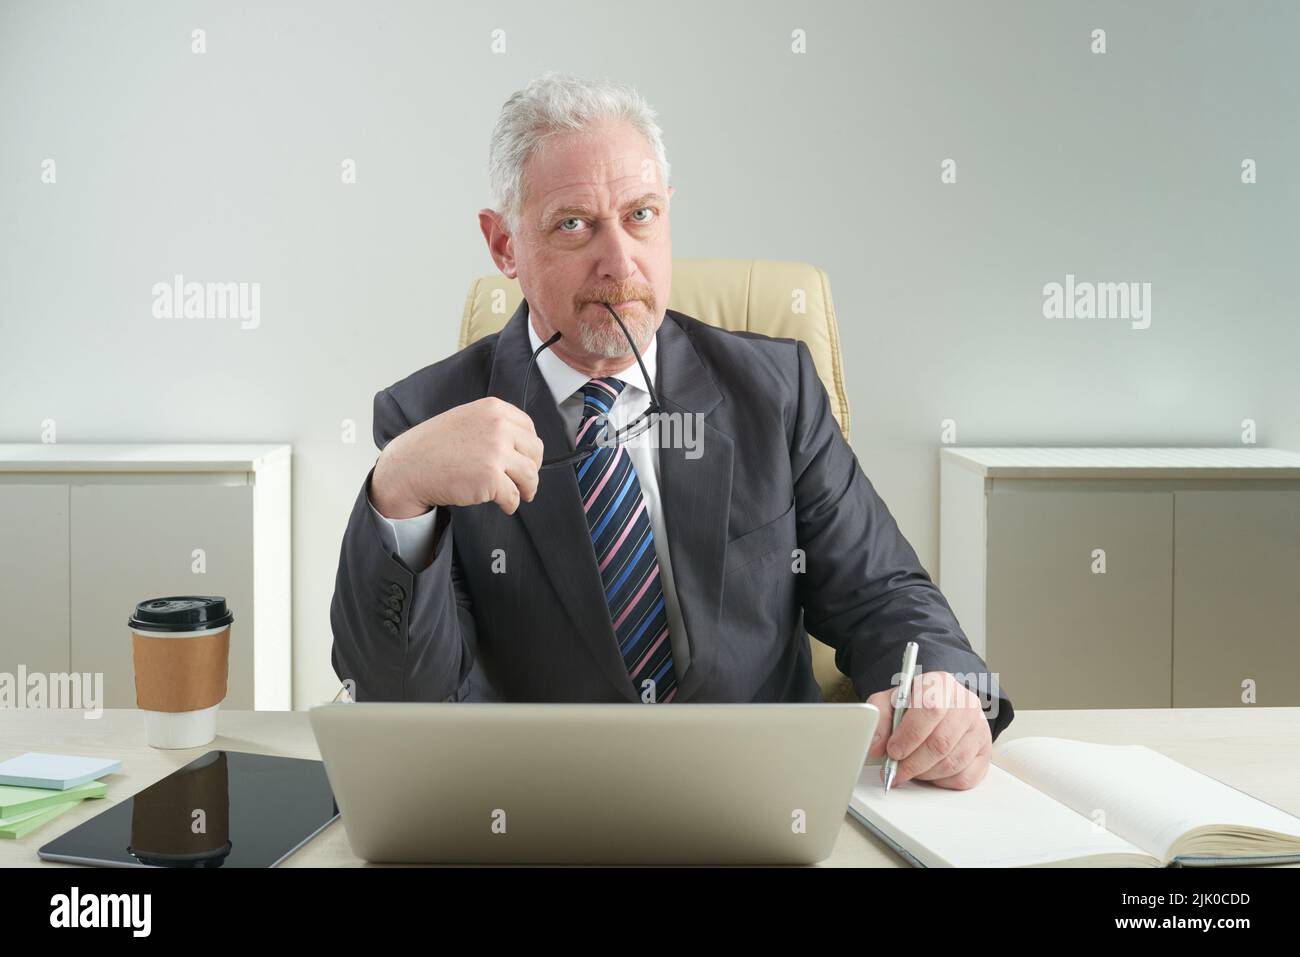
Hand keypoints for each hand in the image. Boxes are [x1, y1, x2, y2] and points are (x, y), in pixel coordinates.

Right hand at [371, 396, 544, 517]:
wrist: (409, 467)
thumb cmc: (433, 447)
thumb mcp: (466, 419)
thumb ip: (493, 426)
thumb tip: (520, 446)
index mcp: (494, 409)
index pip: (529, 429)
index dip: (530, 449)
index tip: (526, 459)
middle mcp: (498, 427)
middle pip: (535, 452)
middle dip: (532, 468)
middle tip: (525, 480)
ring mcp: (495, 452)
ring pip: (530, 475)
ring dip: (527, 489)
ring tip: (519, 495)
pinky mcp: (491, 478)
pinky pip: (513, 496)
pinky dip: (511, 504)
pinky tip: (504, 505)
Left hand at [865, 670, 991, 789]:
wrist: (940, 705)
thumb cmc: (914, 704)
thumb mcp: (890, 701)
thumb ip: (878, 717)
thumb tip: (875, 745)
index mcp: (941, 683)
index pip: (930, 709)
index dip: (909, 735)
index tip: (892, 751)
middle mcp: (965, 703)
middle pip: (941, 742)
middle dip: (912, 763)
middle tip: (895, 771)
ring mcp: (980, 728)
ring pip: (952, 762)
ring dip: (925, 773)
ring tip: (909, 770)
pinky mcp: (985, 751)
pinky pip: (965, 777)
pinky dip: (942, 781)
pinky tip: (930, 772)